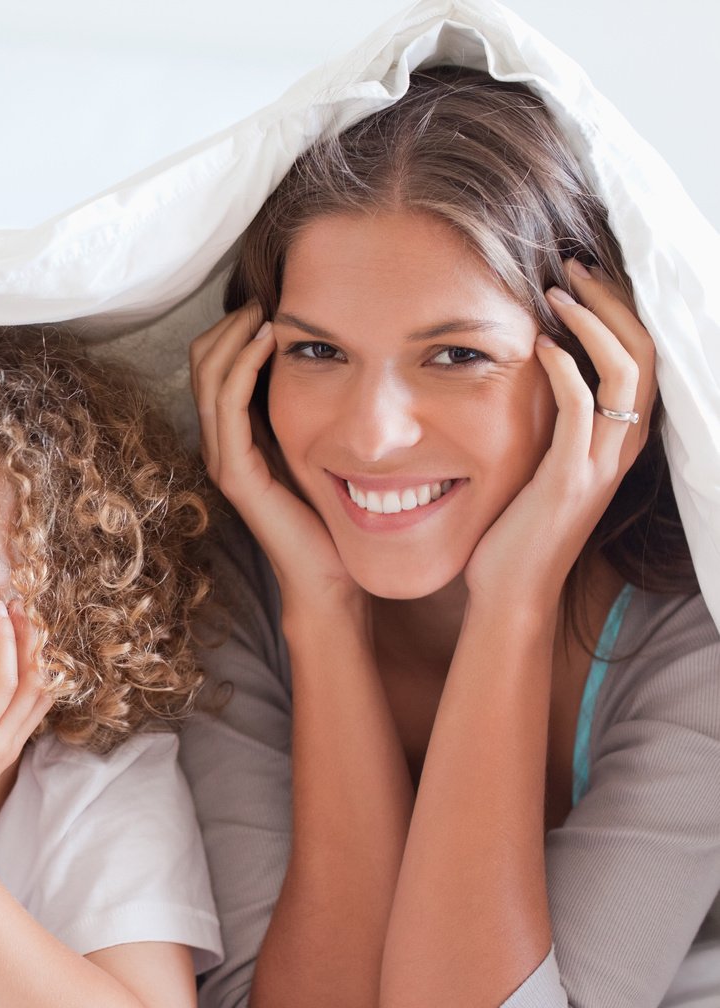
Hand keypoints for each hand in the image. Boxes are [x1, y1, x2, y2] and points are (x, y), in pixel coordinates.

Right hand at [191, 306, 362, 613]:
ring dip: (234, 335)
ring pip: (207, 376)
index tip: (273, 300)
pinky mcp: (235, 472)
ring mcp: (222, 458)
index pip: (214, 364)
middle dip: (229, 323)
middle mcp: (219, 443)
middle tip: (265, 297)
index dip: (234, 327)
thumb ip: (315, 408)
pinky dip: (243, 366)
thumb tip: (337, 354)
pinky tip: (272, 340)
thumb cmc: (334, 516)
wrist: (331, 578)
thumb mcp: (322, 446)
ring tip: (267, 310)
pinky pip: (227, 404)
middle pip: (201, 362)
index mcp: (235, 436)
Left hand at [464, 260, 656, 605]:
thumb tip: (532, 366)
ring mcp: (601, 463)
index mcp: (620, 439)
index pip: (645, 355)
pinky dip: (567, 370)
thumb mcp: (542, 460)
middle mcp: (623, 447)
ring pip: (628, 372)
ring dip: (594, 322)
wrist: (510, 592)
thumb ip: (551, 419)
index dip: (621, 308)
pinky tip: (541, 344)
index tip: (583, 274)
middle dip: (613, 299)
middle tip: (574, 265)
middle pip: (647, 351)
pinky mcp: (570, 479)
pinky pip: (583, 411)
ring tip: (557, 291)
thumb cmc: (517, 526)